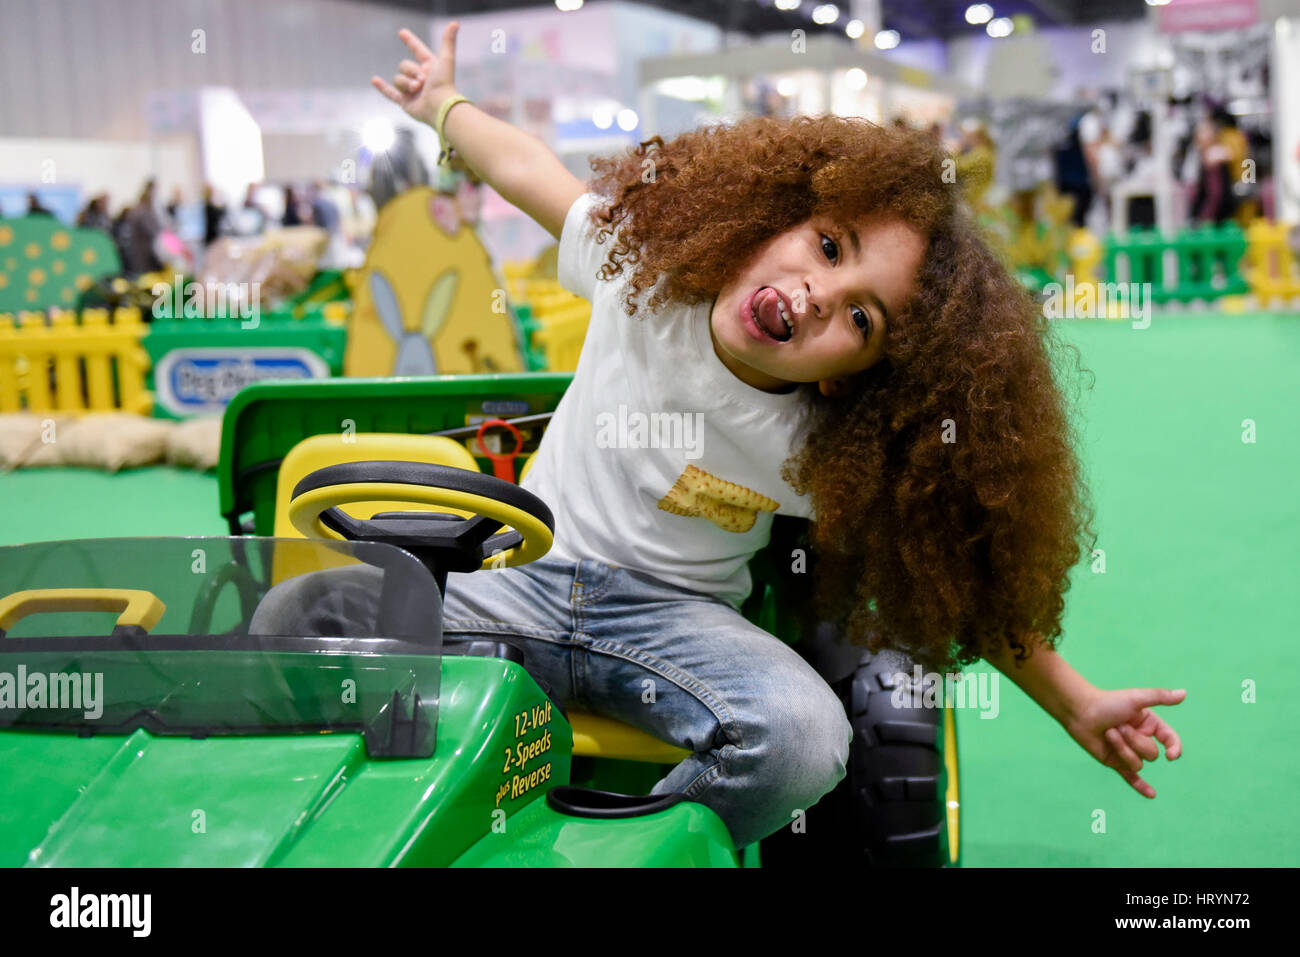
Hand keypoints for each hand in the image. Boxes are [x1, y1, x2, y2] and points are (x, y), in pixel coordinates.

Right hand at [371, 23, 460, 126]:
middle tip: (422, 81)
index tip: (402, 33)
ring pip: (398, 78)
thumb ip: (448, 41)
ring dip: (405, 83)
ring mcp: (412, 90)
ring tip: (417, 90)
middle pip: (404, 65)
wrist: (439, 106)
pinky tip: (374, 80)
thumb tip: (455, 23)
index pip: (418, 50)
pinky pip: (390, 93)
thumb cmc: (444, 83)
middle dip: (410, 71)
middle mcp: (420, 78)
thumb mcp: (445, 58)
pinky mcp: (405, 102)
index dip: (411, 42)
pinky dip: (382, 87)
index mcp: (429, 67)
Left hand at [1063, 687, 1184, 797]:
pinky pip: (1131, 777)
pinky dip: (1141, 786)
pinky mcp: (1114, 762)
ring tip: (1108, 733)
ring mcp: (1128, 751)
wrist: (1079, 711)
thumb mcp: (1136, 698)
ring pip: (1137, 764)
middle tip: (1117, 726)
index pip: (1170, 740)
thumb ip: (1160, 697)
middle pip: (1151, 754)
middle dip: (1135, 741)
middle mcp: (1141, 739)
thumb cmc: (1107, 702)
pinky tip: (1152, 794)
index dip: (1174, 748)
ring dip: (1122, 749)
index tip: (1171, 755)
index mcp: (1149, 725)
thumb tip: (1184, 693)